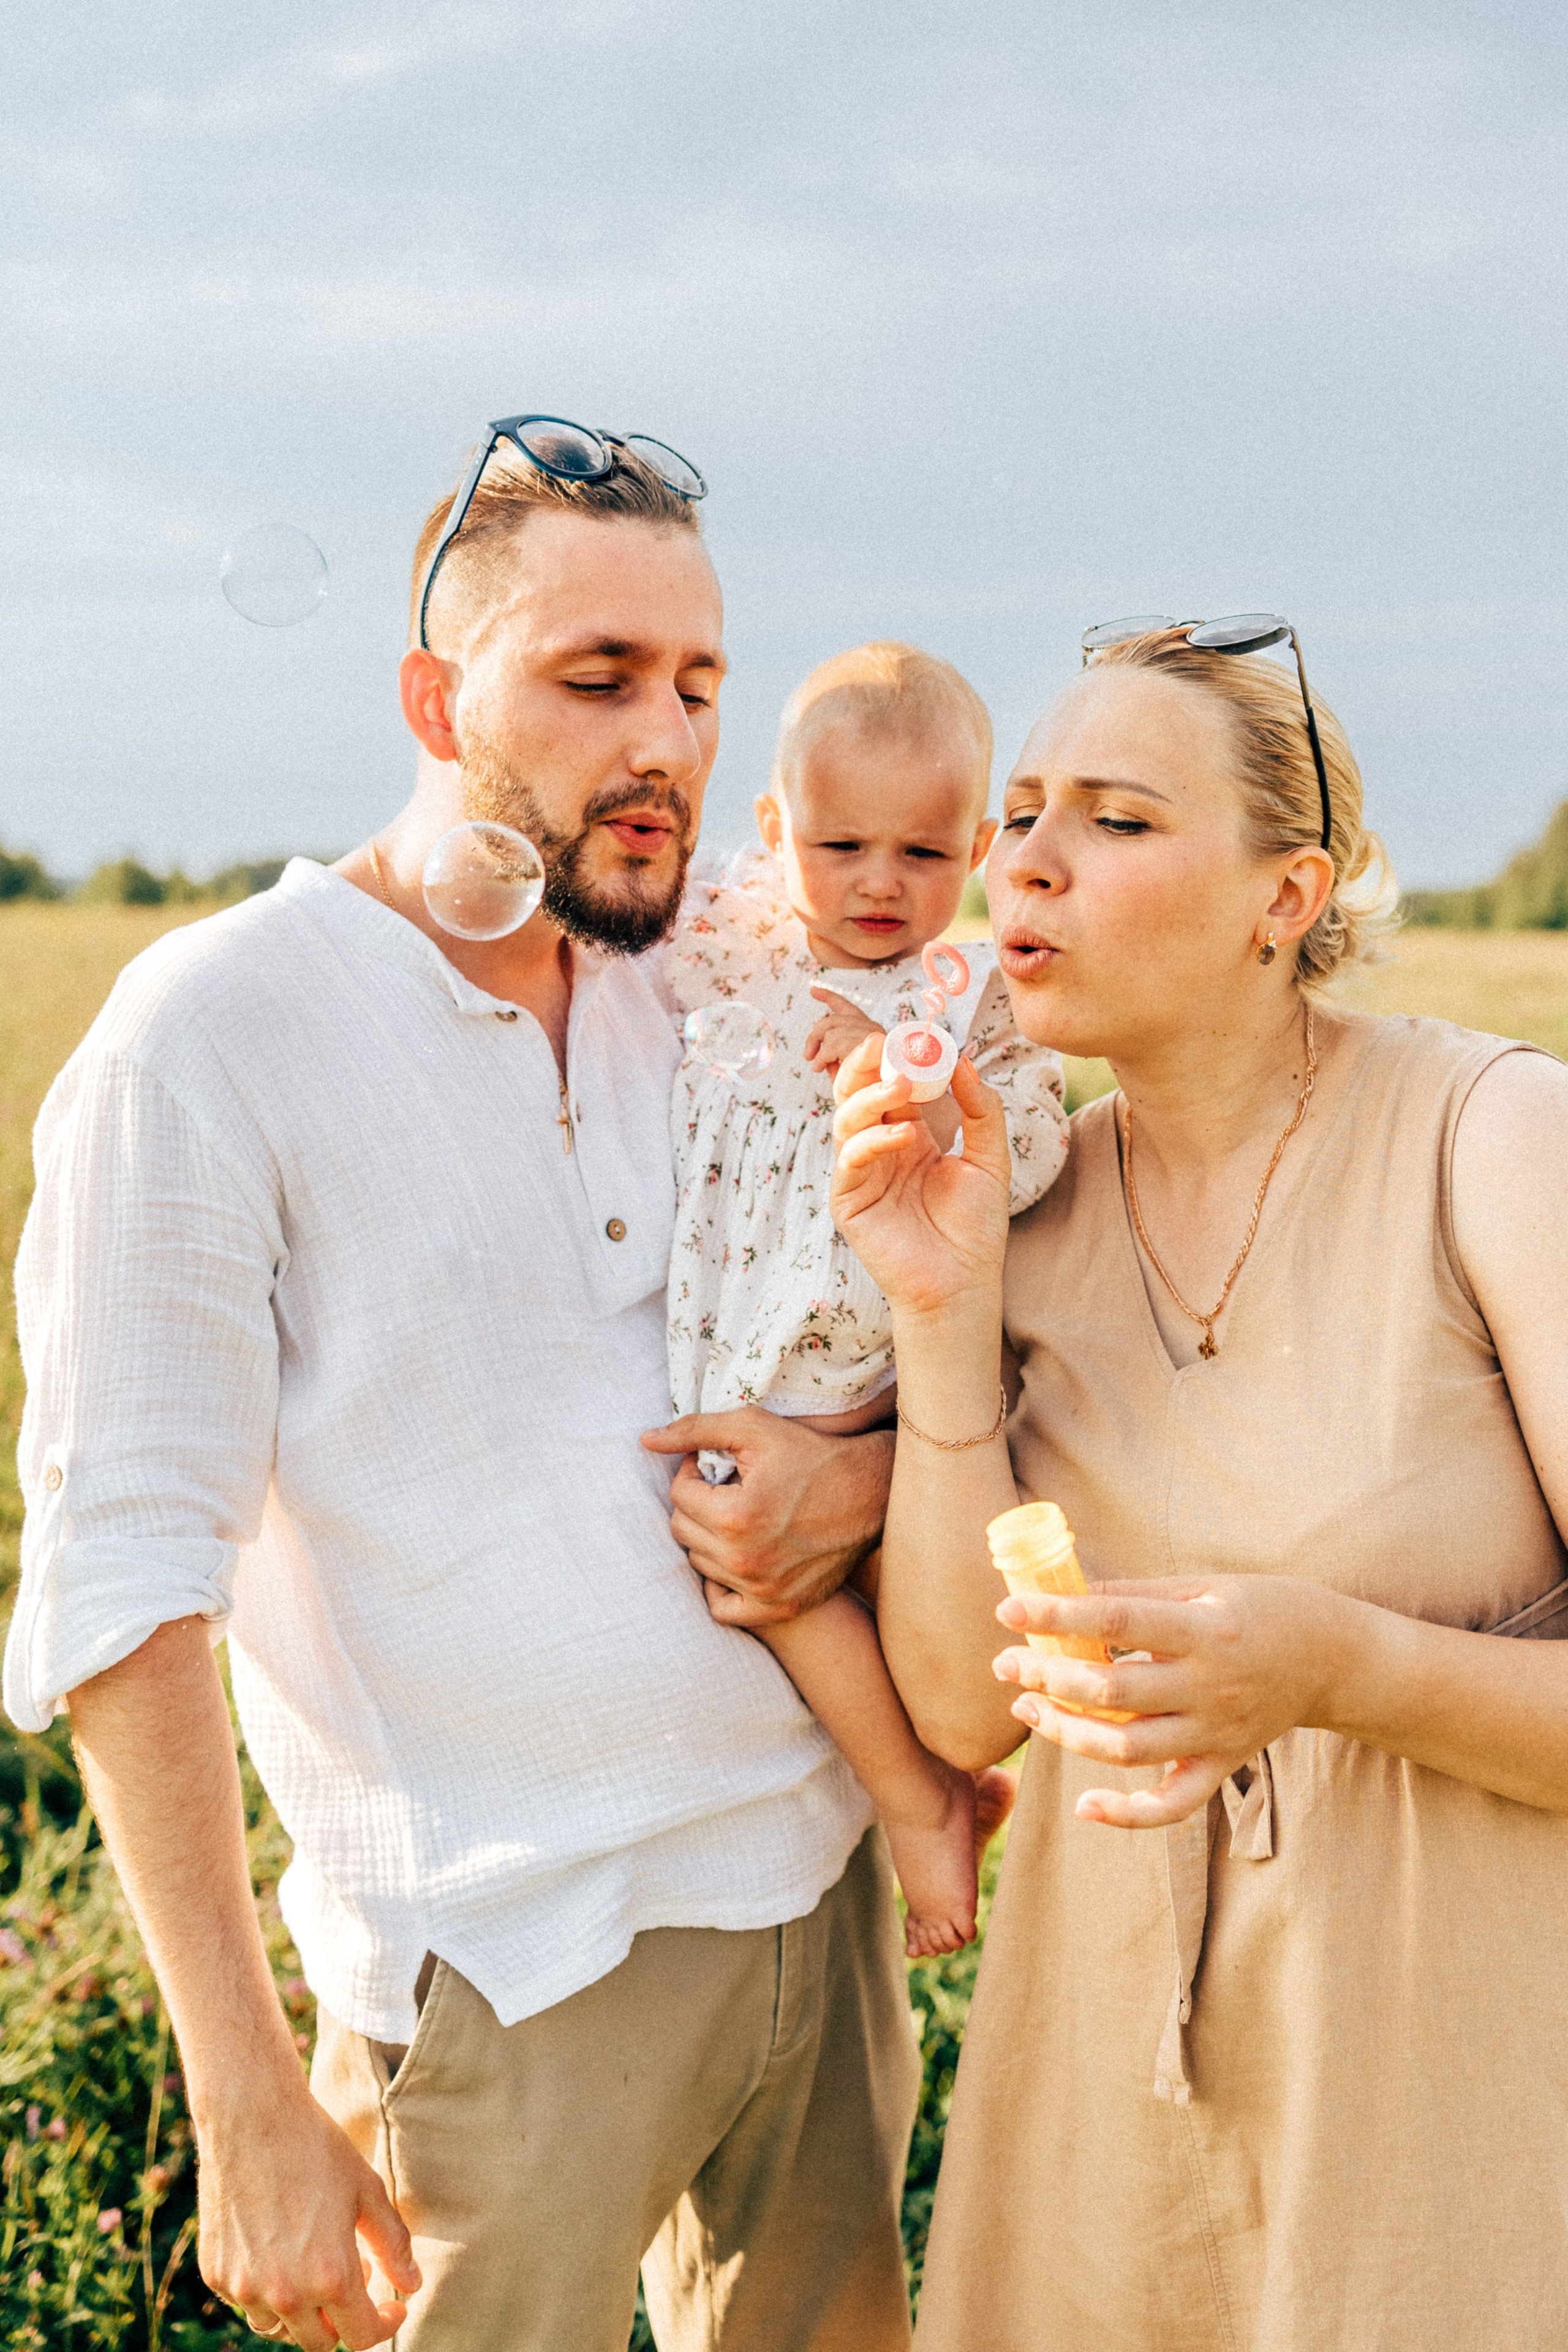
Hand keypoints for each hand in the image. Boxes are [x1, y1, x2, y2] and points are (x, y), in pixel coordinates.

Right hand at [196, 2080, 419, 2348]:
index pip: (362, 2335)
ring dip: (304, 2313)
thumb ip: (393, 2246)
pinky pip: (249, 2303)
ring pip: (281, 2329)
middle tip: (356, 2279)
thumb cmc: (316, 2149)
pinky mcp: (216, 2275)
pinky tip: (281, 2253)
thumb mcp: (367, 2192)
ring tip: (317, 2267)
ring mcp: (245, 2288)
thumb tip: (412, 2287)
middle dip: (343, 2319)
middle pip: (321, 2342)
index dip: (384, 2325)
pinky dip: (269, 2292)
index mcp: (330, 2276)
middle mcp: (286, 2294)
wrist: (250, 2119)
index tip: (393, 2307)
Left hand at [641, 1408, 892, 1624]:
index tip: (719, 1464)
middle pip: (683, 1532)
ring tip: (741, 1515)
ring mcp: (764, 1591)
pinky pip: (722, 1608)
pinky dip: (721, 1585)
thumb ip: (695, 1430)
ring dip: (710, 1538)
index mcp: (737, 1517)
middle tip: (729, 1487)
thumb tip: (646, 1441)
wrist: (871, 1493)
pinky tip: (737, 1556)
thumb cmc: (811, 1455)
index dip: (694, 1472)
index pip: (679, 1494)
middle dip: (698, 1504)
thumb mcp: (754, 1428)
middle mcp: (747, 1562)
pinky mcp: (781, 1608)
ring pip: (700, 1564)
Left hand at [804, 987, 883, 1078]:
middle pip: (833, 1020)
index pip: (845, 1006)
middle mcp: (871, 1027)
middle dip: (815, 1035)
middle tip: (807, 1054)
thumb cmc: (866, 1085)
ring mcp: (869, 1034)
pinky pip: (831, 1046)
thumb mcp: (846, 1065)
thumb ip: (832, 1050)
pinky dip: (821, 1058)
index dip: (828, 997)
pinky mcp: (863, 1043)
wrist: (882, 1096)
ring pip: (830, 1032)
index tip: (812, 989)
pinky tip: (818, 1068)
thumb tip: (817, 1029)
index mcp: (868, 1029)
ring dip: (819, 1051)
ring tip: (816, 1066)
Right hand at [831, 1037, 1011, 1313]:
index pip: (893, 1083)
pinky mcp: (848, 1199)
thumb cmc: (974, 1228)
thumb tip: (966, 1063)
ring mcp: (860, 1172)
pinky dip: (873, 1140)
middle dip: (866, 1063)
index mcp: (909, 1134)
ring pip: (846, 1118)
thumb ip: (982, 1111)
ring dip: (870, 1095)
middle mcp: (879, 1148)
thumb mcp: (990, 1160)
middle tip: (884, 1041)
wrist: (963, 1284)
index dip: (901, 1058)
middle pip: (857, 1092)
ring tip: (901, 1084)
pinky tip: (904, 1135)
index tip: (919, 1036)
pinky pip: (850, 1158)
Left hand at [991, 1574, 1358, 1827]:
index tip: (1007, 1609)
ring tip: (1025, 1708)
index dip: (1056, 1617)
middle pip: (1112, 1693)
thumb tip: (1067, 1595)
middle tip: (1005, 1663)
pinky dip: (1128, 1815)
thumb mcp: (1203, 1586)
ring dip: (1066, 1734)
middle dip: (1047, 1678)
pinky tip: (1085, 1807)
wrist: (1332, 1658)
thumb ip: (1137, 1594)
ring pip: (1127, 1750)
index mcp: (1205, 1630)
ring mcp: (1216, 1733)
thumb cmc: (1260, 1608)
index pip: (1116, 1623)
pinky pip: (1173, 1805)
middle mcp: (1210, 1687)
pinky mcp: (1222, 1765)